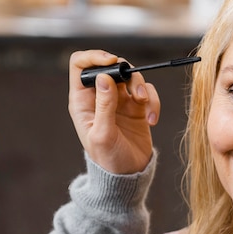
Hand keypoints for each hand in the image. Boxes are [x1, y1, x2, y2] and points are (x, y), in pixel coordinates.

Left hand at [68, 50, 159, 173]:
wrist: (128, 176)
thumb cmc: (108, 159)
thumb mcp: (103, 134)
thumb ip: (103, 106)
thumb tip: (103, 77)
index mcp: (82, 101)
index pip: (80, 66)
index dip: (93, 57)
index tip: (111, 62)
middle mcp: (99, 97)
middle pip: (111, 66)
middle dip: (126, 73)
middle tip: (135, 93)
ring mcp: (118, 101)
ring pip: (131, 76)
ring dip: (141, 87)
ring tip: (144, 106)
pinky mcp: (136, 107)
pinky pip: (147, 92)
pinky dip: (153, 101)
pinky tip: (152, 120)